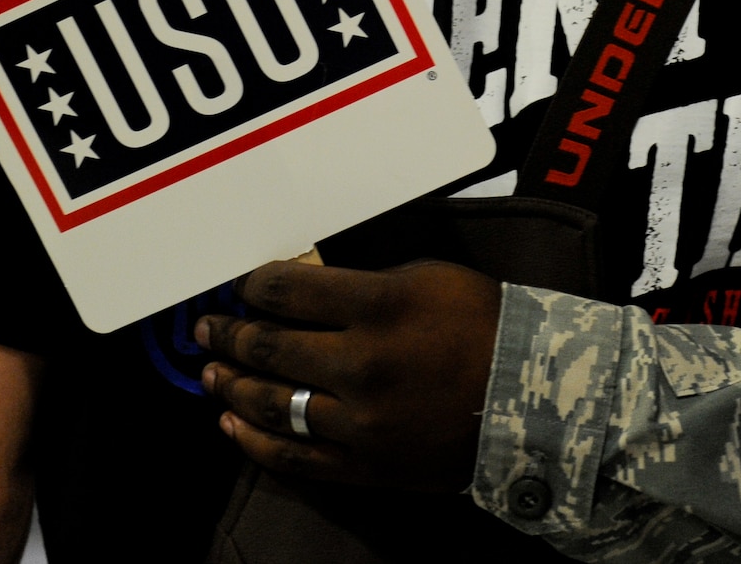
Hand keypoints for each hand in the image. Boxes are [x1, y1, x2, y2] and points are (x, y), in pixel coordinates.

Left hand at [195, 259, 502, 491]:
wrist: (532, 394)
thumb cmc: (482, 324)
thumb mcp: (427, 277)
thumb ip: (361, 282)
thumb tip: (302, 287)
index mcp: (380, 306)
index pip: (287, 290)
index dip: (253, 287)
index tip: (243, 287)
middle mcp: (362, 363)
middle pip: (269, 347)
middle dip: (228, 335)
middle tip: (208, 329)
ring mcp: (360, 421)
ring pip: (271, 404)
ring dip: (232, 385)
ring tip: (212, 373)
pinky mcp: (365, 464)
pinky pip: (293, 456)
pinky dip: (253, 440)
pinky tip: (230, 423)